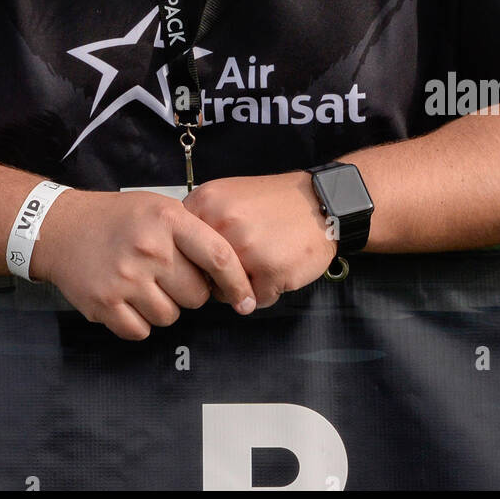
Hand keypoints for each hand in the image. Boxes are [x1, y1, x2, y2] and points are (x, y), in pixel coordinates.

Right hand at [29, 188, 256, 340]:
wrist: (61, 228)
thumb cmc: (116, 218)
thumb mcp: (158, 208)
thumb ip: (192, 233)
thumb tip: (227, 272)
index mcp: (168, 220)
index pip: (219, 257)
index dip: (237, 282)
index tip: (246, 299)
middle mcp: (149, 249)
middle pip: (196, 296)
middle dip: (189, 292)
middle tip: (169, 277)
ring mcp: (126, 279)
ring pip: (170, 317)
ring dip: (163, 307)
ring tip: (144, 284)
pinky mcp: (105, 304)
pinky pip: (142, 331)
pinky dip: (139, 321)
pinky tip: (128, 299)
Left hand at [183, 171, 335, 308]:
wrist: (322, 201)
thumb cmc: (275, 202)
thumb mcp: (227, 197)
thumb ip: (201, 224)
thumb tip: (182, 263)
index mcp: (205, 202)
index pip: (178, 250)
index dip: (193, 260)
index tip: (208, 258)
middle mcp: (221, 223)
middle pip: (200, 275)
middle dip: (216, 277)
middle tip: (242, 259)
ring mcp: (245, 248)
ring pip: (225, 292)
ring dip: (241, 287)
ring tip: (262, 260)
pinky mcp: (270, 270)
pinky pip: (255, 300)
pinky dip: (267, 291)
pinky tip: (279, 267)